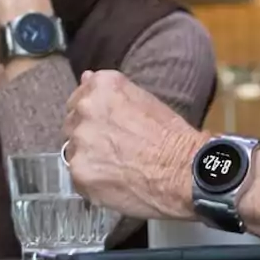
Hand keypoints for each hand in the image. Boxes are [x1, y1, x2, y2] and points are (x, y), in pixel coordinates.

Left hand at [63, 70, 205, 221]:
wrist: (186, 172)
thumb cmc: (173, 138)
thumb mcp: (144, 100)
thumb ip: (108, 91)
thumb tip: (86, 78)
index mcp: (102, 87)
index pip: (80, 98)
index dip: (93, 115)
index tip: (106, 126)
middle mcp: (85, 109)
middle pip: (73, 123)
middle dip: (88, 135)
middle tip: (113, 149)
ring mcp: (80, 141)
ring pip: (73, 151)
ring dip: (89, 158)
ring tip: (117, 167)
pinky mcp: (79, 171)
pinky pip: (77, 176)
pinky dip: (92, 180)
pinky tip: (114, 181)